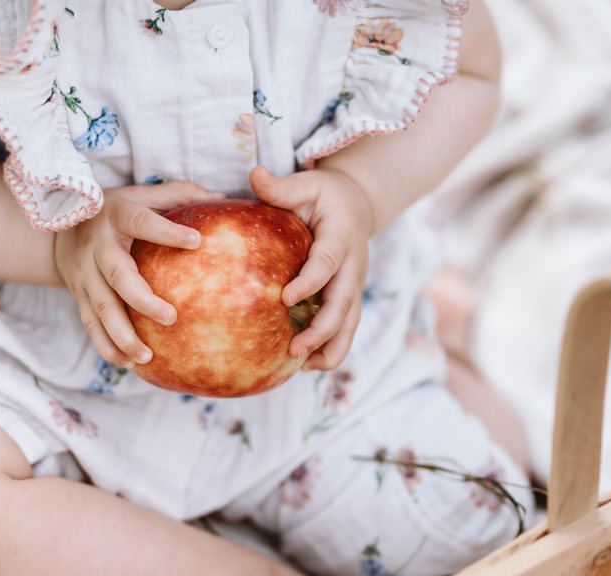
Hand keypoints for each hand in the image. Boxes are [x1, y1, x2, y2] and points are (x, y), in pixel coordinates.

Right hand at [54, 181, 223, 366]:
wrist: (58, 229)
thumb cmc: (115, 210)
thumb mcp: (141, 194)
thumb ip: (179, 195)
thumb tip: (222, 197)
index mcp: (116, 215)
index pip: (141, 222)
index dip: (166, 231)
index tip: (197, 241)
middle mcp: (97, 246)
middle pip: (117, 275)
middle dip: (142, 299)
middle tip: (171, 317)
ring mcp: (84, 274)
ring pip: (101, 308)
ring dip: (122, 335)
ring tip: (147, 355)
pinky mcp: (78, 296)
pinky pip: (91, 325)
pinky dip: (107, 346)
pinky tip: (130, 362)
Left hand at [249, 165, 373, 370]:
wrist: (356, 204)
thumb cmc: (323, 195)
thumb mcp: (306, 184)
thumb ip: (281, 187)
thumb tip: (253, 173)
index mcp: (342, 235)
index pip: (328, 262)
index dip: (311, 281)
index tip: (286, 298)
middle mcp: (354, 264)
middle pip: (344, 302)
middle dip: (322, 328)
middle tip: (295, 348)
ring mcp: (355, 284)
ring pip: (350, 322)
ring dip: (330, 346)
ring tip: (302, 366)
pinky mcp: (350, 298)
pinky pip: (346, 329)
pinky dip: (331, 349)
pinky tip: (306, 366)